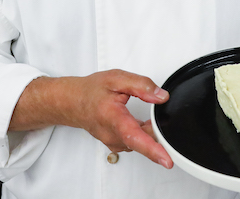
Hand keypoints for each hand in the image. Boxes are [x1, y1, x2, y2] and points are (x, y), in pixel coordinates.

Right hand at [10, 69, 172, 167]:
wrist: (72, 102)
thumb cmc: (92, 90)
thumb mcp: (117, 79)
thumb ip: (141, 86)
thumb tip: (161, 96)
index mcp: (113, 117)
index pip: (135, 137)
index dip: (152, 149)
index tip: (166, 160)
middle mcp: (112, 135)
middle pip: (142, 140)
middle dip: (155, 130)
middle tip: (154, 113)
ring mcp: (113, 142)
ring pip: (139, 141)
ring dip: (147, 131)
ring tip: (141, 113)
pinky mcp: (115, 144)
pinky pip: (134, 142)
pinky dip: (141, 133)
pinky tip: (137, 121)